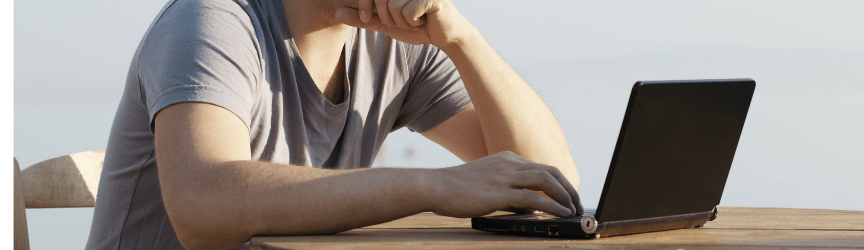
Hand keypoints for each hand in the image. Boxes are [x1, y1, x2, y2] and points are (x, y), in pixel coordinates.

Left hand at [334, 0, 475, 49]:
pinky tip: (425, 20)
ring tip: (417, 20)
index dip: (364, 7)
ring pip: (394, 8)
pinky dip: (414, 22)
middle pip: (381, 1)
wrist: (444, 35)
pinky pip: (407, 12)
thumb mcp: (386, 24)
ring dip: (404, 23)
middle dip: (389, 18)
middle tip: (406, 21)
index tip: (367, 18)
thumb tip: (337, 13)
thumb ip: (363, 18)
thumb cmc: (417, 27)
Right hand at [427, 151, 583, 217]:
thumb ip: (507, 189)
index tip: (568, 195)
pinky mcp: (499, 192)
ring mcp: (505, 177)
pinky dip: (552, 206)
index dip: (560, 181)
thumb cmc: (455, 188)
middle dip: (569, 188)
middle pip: (550, 171)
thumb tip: (528, 205)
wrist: (434, 186)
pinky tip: (560, 214)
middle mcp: (509, 164)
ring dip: (565, 196)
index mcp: (507, 159)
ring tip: (572, 210)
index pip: (542, 167)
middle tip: (578, 204)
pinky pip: (534, 198)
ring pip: (546, 181)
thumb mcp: (486, 181)